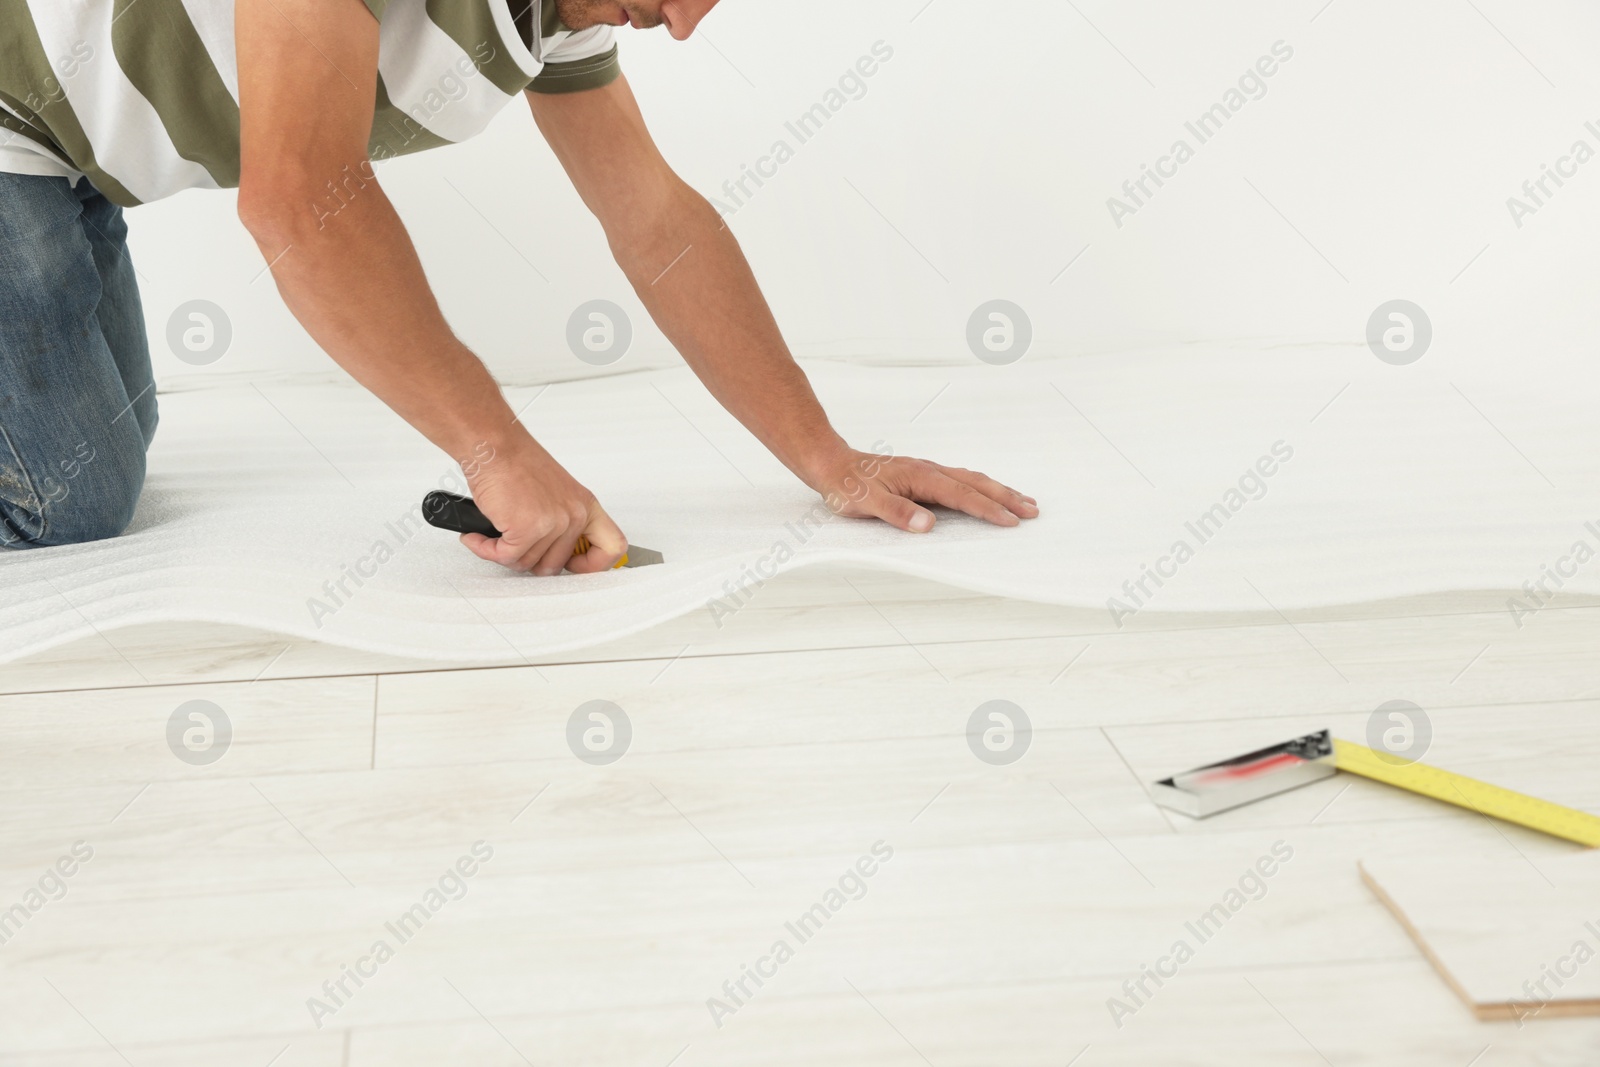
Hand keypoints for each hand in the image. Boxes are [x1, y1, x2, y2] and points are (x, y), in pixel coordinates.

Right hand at [458, 434, 627, 574]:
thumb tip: (556, 552)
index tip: (573, 565)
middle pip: (556, 565)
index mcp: (586, 506)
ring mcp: (552, 524)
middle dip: (530, 560)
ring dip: (504, 553)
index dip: (592, 565)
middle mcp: (573, 515)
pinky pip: (505, 557)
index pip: (612, 548)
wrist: (495, 446)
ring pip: (527, 563)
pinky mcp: (526, 529)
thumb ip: (563, 522)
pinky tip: (479, 538)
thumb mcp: (556, 493)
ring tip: (495, 534)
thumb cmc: (517, 464)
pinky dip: (486, 550)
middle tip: (515, 545)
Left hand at [805, 449, 1037, 531]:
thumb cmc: (846, 485)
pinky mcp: (922, 476)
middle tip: (1033, 511)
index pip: (962, 495)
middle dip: (1006, 497)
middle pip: (976, 483)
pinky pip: (960, 481)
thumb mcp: (865, 502)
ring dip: (998, 490)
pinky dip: (980, 488)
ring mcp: (927, 472)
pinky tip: (987, 494)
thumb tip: (928, 524)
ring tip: (1023, 501)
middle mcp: (928, 471)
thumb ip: (897, 513)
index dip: (988, 509)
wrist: (830, 464)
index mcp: (920, 477)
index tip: (1011, 521)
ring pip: (971, 479)